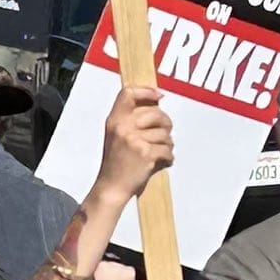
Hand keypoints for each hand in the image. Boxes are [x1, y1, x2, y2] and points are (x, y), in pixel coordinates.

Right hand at [95, 86, 172, 202]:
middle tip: (163, 135)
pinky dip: (168, 158)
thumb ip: (130, 120)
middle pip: (156, 113)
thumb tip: (156, 105)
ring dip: (166, 145)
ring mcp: (134, 140)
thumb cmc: (116, 164)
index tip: (158, 96)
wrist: (111, 188)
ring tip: (157, 154)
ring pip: (165, 134)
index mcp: (114, 121)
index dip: (146, 91)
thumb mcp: (116, 136)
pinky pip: (167, 150)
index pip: (127, 94)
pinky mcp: (146, 153)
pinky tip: (160, 163)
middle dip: (165, 124)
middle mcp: (122, 128)